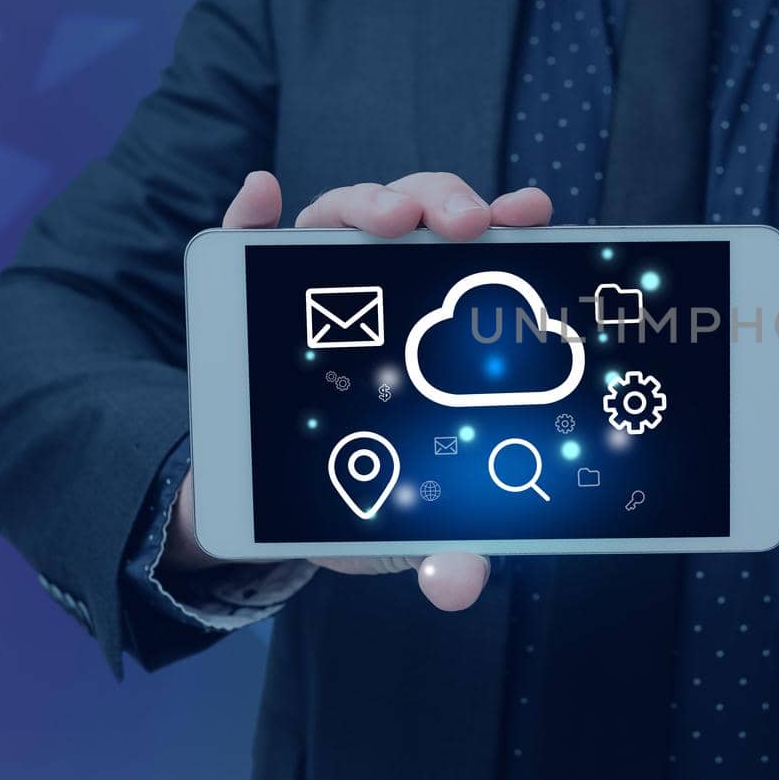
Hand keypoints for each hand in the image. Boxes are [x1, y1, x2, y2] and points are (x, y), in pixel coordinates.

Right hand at [163, 170, 553, 611]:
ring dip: (369, 202)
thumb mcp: (408, 526)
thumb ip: (445, 549)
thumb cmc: (361, 494)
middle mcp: (383, 289)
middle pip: (419, 218)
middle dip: (444, 203)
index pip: (481, 259)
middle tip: (465, 225)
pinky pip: (245, 238)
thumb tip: (458, 585)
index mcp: (439, 328)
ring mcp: (313, 285)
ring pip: (344, 215)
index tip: (533, 213)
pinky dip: (252, 210)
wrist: (265, 503)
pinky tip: (262, 193)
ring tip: (385, 220)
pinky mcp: (245, 293)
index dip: (509, 226)